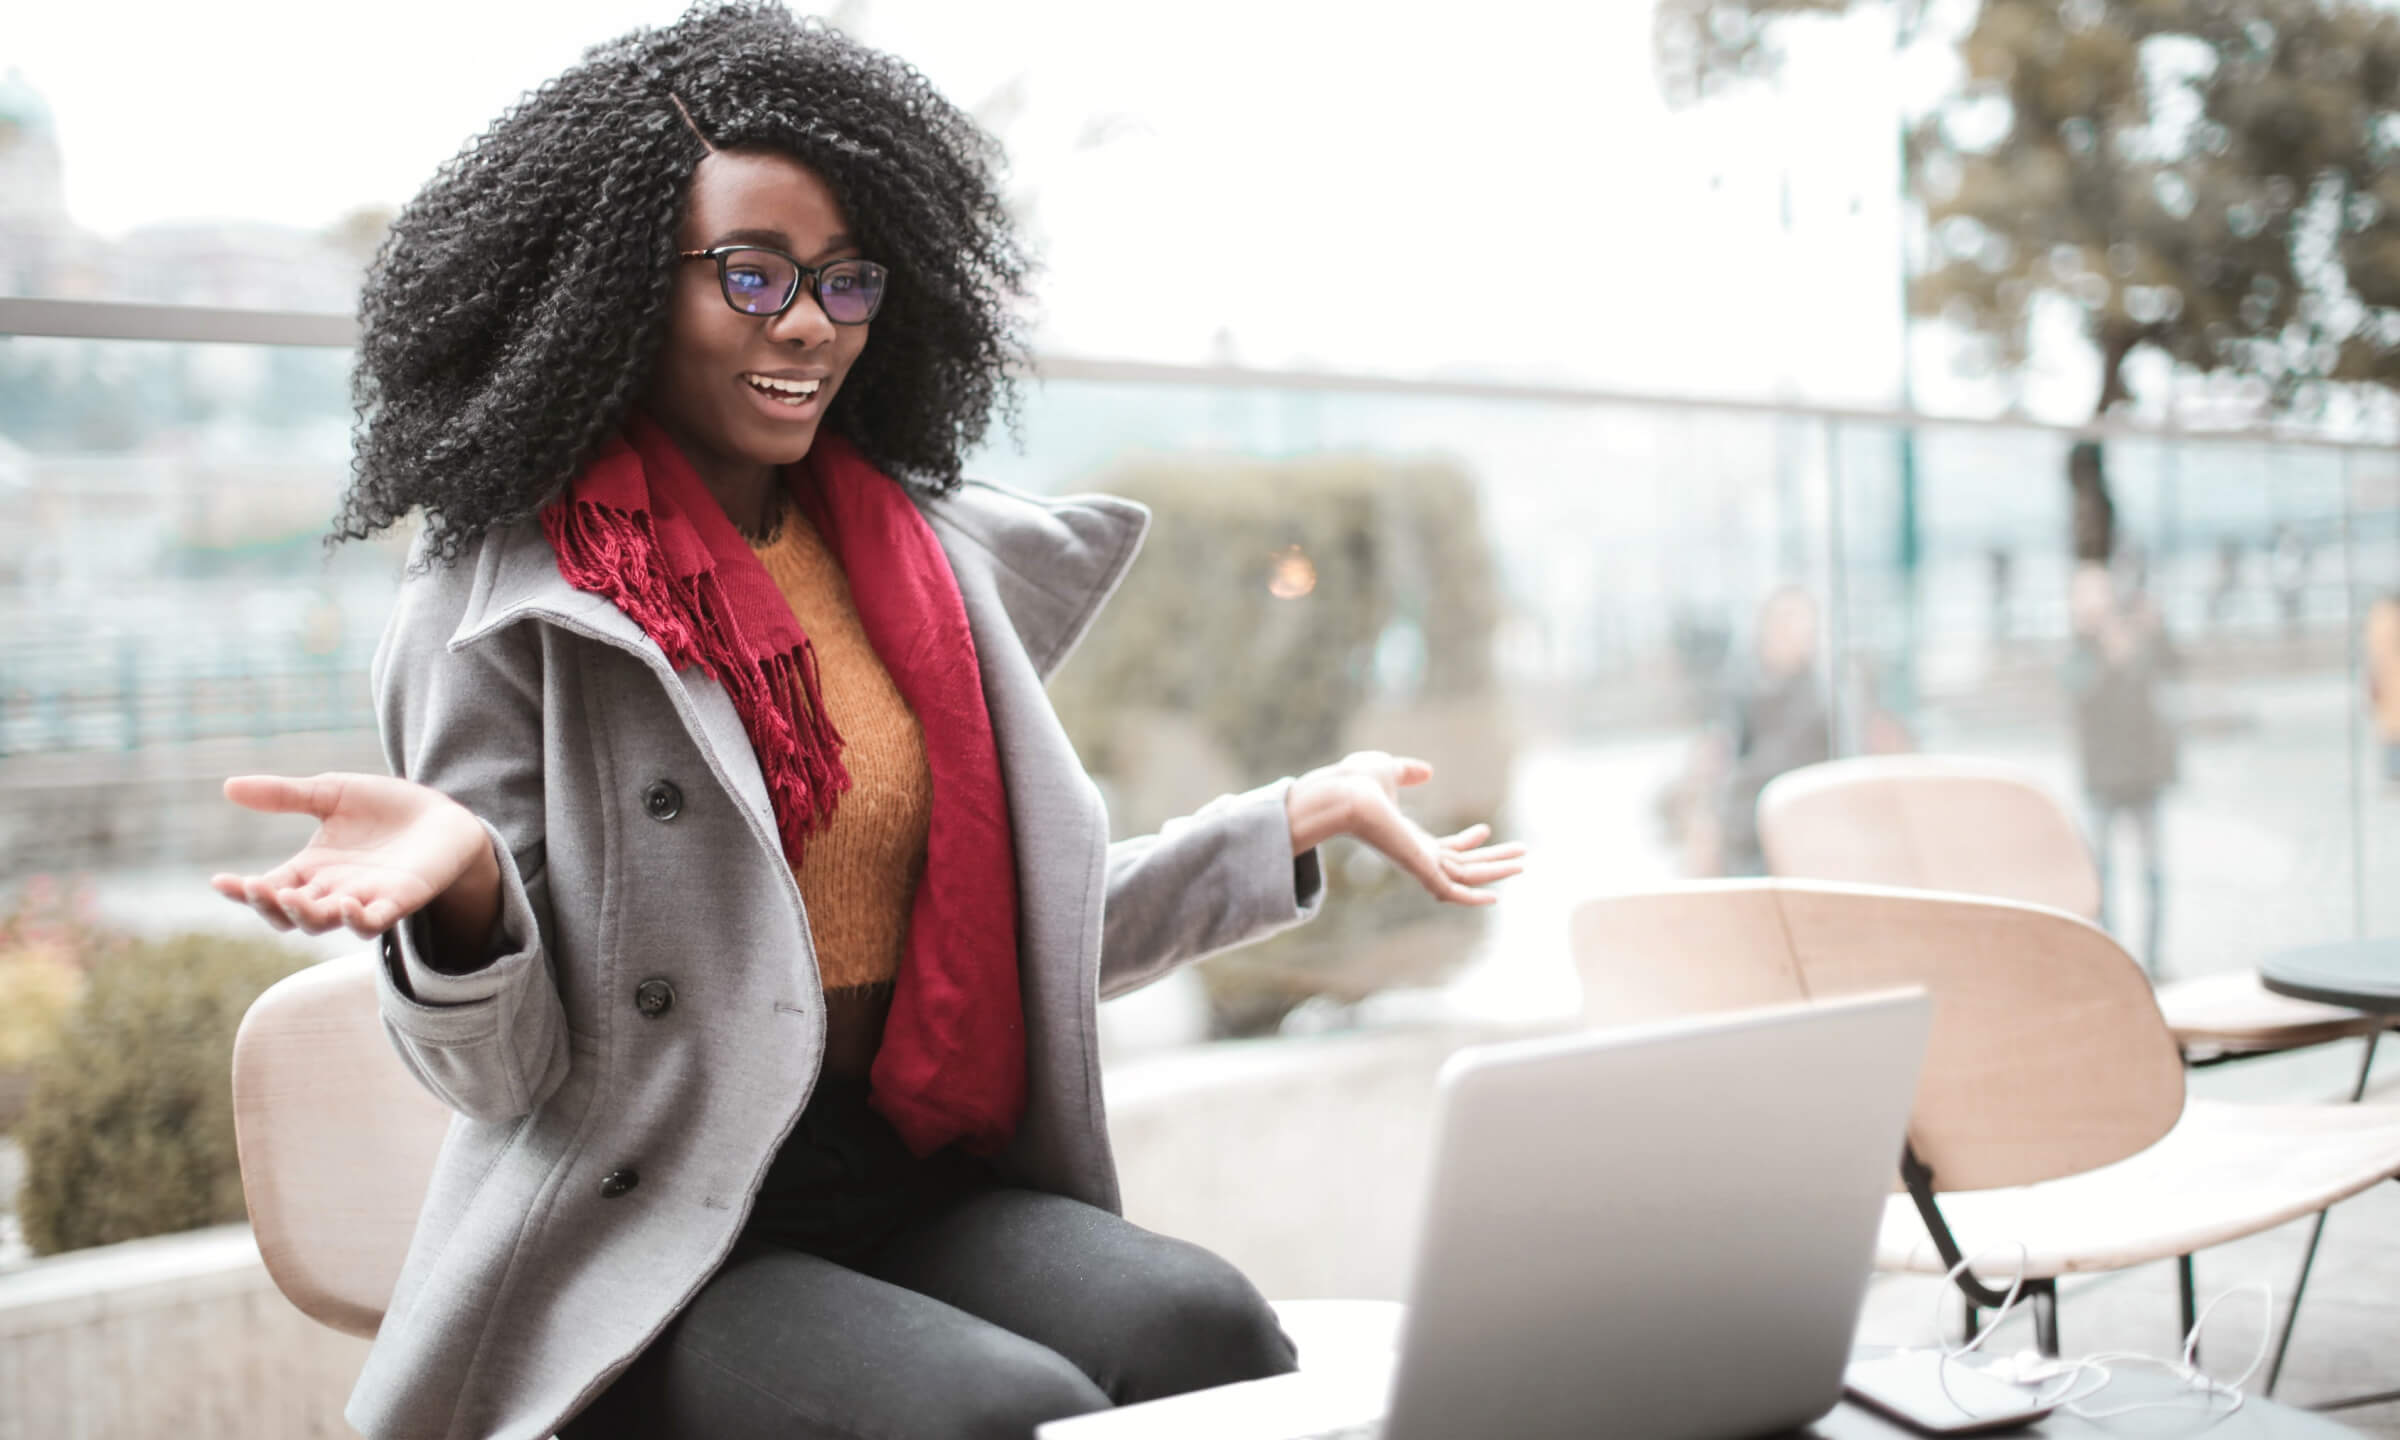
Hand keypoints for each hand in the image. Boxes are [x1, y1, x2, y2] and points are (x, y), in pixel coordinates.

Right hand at [211, 773, 497, 942]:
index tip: (220, 881)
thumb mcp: (331, 793)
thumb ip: (285, 795)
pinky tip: (346, 904)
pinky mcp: (399, 901)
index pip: (268, 888)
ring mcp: (364, 900)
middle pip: (289, 914)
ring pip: (324, 923)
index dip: (242, 891)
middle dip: (268, 905)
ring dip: (305, 914)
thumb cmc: (384, 808)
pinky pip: (373, 922)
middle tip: (256, 886)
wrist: (442, 815)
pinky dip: (358, 920)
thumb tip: (228, 786)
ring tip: (291, 896)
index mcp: (310, 869)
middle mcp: (331, 891)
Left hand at [1286, 751, 1526, 906]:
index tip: (1486, 829)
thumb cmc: (1356, 781)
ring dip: (1496, 871)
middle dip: (1493, 861)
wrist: (1341, 793)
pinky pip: (1451, 889)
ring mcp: (1417, 863)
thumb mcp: (1388, 770)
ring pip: (1465, 876)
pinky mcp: (1418, 868)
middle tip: (1522, 856)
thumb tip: (1427, 771)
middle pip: (1463, 865)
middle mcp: (1414, 855)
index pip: (1444, 849)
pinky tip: (1495, 897)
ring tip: (1523, 863)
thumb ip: (1408, 772)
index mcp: (1407, 838)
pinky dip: (1472, 897)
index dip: (1467, 842)